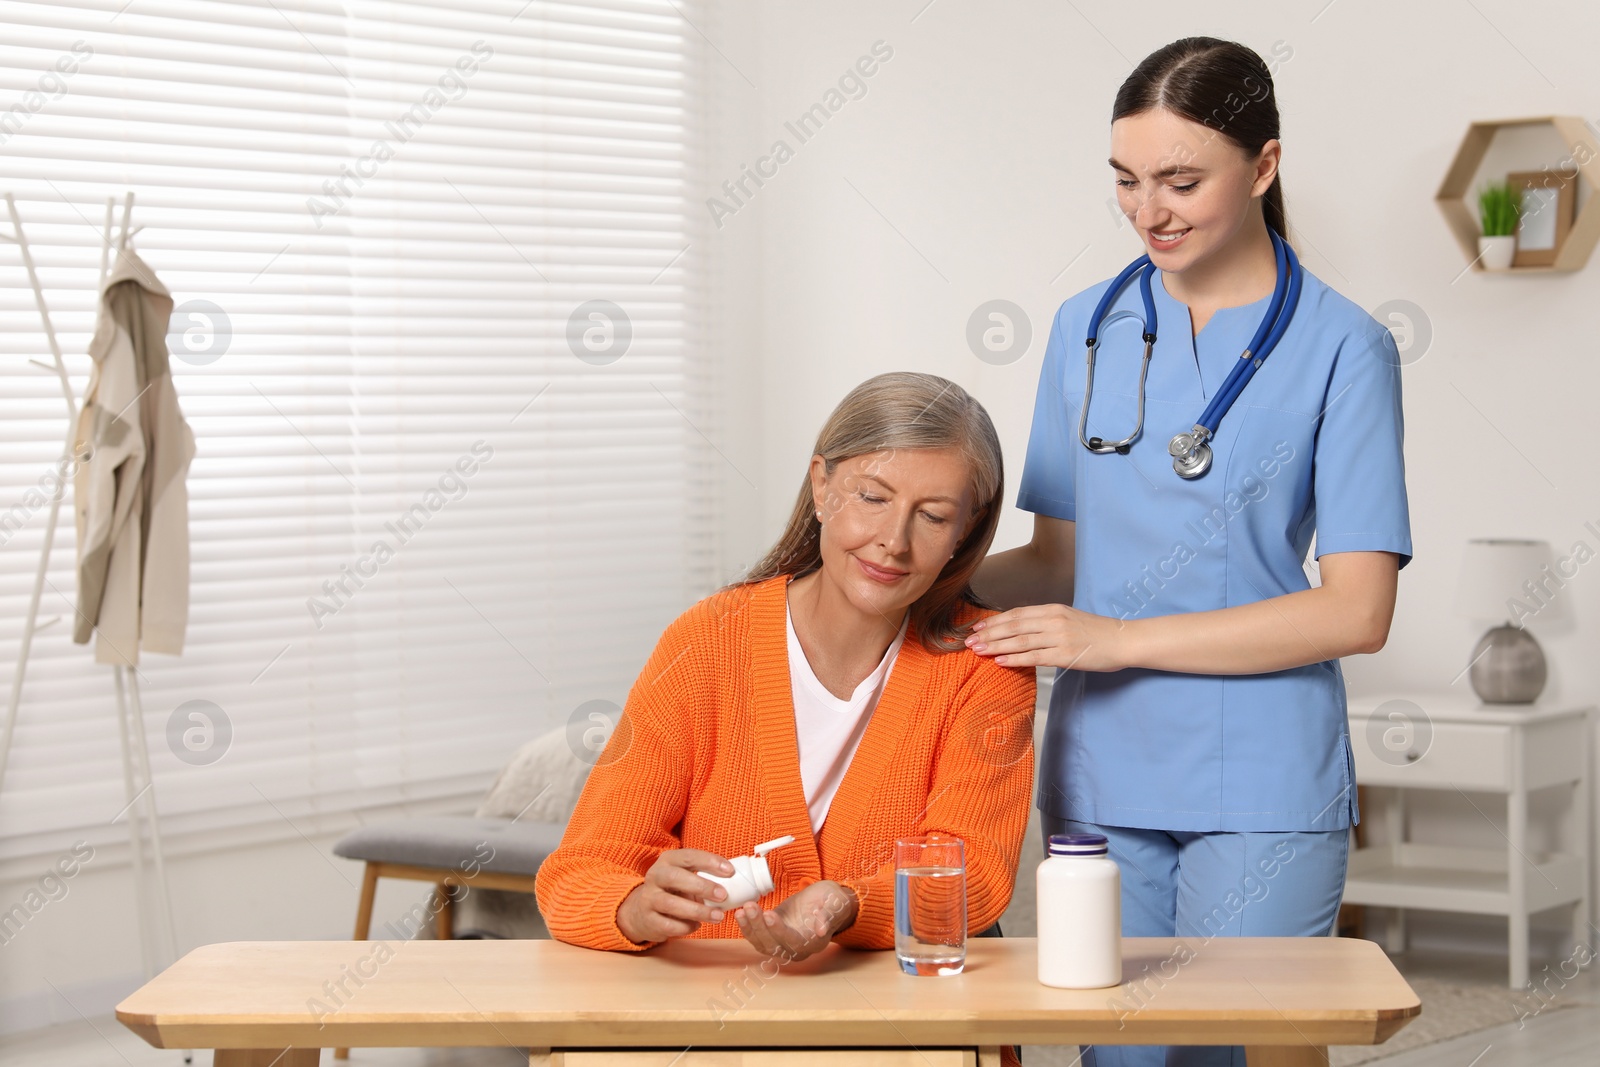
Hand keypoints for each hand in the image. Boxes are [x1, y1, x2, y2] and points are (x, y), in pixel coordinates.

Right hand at [615, 848, 734, 944]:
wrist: (642, 911)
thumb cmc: (674, 890)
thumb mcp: (685, 876)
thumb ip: (704, 876)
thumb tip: (738, 881)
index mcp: (668, 860)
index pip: (689, 856)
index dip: (709, 862)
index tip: (730, 871)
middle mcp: (655, 876)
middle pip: (676, 878)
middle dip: (702, 886)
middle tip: (723, 896)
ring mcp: (649, 898)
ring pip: (672, 904)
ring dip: (698, 911)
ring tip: (718, 916)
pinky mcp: (648, 919)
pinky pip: (668, 925)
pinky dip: (685, 927)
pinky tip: (696, 925)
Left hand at [733, 879, 857, 961]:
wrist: (825, 900)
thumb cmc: (833, 901)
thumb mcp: (836, 903)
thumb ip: (829, 916)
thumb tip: (821, 931)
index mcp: (814, 943)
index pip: (794, 942)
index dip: (780, 931)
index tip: (769, 915)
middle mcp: (797, 949)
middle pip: (774, 945)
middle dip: (759, 927)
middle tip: (750, 907)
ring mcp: (783, 944)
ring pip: (762, 943)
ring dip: (750, 927)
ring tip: (743, 909)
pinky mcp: (773, 935)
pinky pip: (757, 937)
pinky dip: (747, 927)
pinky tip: (741, 913)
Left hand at [964, 603, 1130, 670]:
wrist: (1123, 640)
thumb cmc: (1096, 632)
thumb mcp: (1068, 619)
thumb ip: (1046, 622)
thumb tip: (1021, 631)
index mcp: (1053, 609)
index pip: (1016, 614)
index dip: (994, 621)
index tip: (977, 627)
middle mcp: (1053, 620)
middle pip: (1013, 626)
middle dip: (989, 634)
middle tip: (969, 641)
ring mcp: (1059, 636)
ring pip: (1020, 641)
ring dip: (996, 646)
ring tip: (978, 651)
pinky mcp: (1065, 654)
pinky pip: (1034, 657)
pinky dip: (1015, 659)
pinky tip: (1000, 662)